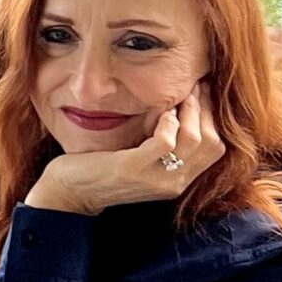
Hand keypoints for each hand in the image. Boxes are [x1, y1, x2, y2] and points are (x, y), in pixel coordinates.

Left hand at [24, 84, 223, 216]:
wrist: (67, 193)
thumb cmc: (101, 170)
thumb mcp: (140, 158)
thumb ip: (163, 144)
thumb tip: (179, 107)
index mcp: (177, 181)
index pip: (215, 147)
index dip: (212, 117)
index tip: (201, 93)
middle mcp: (173, 184)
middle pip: (211, 142)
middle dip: (205, 109)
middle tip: (192, 88)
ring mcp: (155, 179)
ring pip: (194, 139)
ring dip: (188, 112)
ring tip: (176, 98)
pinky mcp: (133, 169)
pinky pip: (165, 141)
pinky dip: (166, 122)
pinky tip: (158, 113)